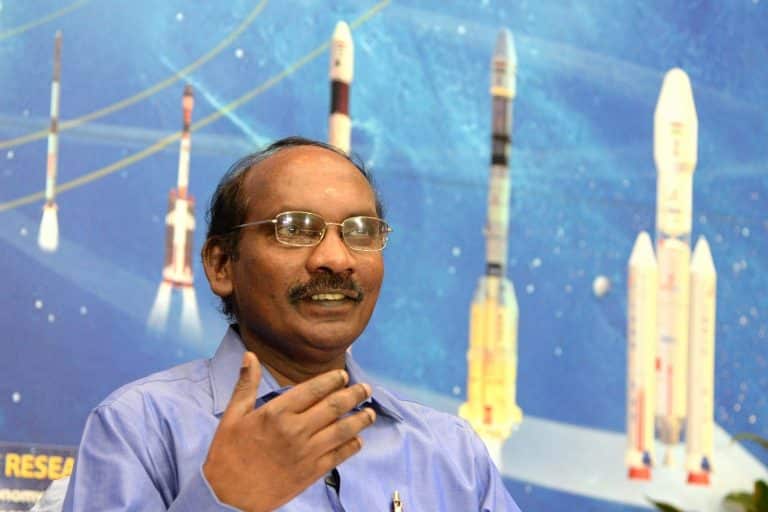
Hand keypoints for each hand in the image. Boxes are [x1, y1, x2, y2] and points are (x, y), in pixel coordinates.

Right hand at [202, 351, 375, 511]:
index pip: (313, 389)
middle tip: (365, 388)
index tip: (343, 375)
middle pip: (334, 406)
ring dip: (360, 419)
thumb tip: (249, 355)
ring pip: (343, 430)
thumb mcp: (233, 416)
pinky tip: (358, 440)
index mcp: (276, 412)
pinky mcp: (311, 473)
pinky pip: (339, 456)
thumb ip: (246, 384)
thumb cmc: (228, 454)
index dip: (333, 380)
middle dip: (354, 394)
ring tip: (370, 412)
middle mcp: (296, 430)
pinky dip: (351, 446)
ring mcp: (306, 452)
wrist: (228, 497)